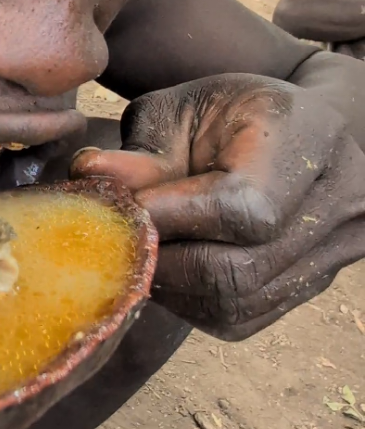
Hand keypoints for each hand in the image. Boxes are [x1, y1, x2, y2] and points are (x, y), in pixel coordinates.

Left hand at [71, 73, 364, 338]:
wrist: (296, 128)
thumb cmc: (230, 111)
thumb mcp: (181, 110)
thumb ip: (141, 151)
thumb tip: (88, 178)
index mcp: (310, 138)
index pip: (241, 209)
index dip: (171, 218)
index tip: (123, 208)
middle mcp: (339, 202)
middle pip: (237, 271)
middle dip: (162, 258)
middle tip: (121, 237)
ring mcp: (334, 253)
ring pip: (234, 303)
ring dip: (171, 284)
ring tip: (145, 246)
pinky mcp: (311, 289)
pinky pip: (239, 318)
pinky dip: (190, 299)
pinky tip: (172, 263)